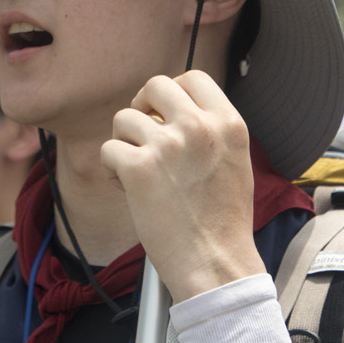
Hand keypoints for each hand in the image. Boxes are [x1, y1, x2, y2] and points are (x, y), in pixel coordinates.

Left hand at [101, 72, 265, 303]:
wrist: (215, 264)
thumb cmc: (223, 221)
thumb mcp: (234, 161)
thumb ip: (211, 130)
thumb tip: (176, 109)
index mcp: (229, 124)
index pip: (193, 78)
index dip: (172, 92)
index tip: (164, 111)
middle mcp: (200, 127)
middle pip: (155, 86)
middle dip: (142, 107)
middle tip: (142, 132)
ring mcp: (168, 146)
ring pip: (124, 118)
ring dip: (125, 141)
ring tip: (136, 168)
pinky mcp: (139, 168)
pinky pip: (109, 149)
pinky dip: (112, 168)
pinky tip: (126, 186)